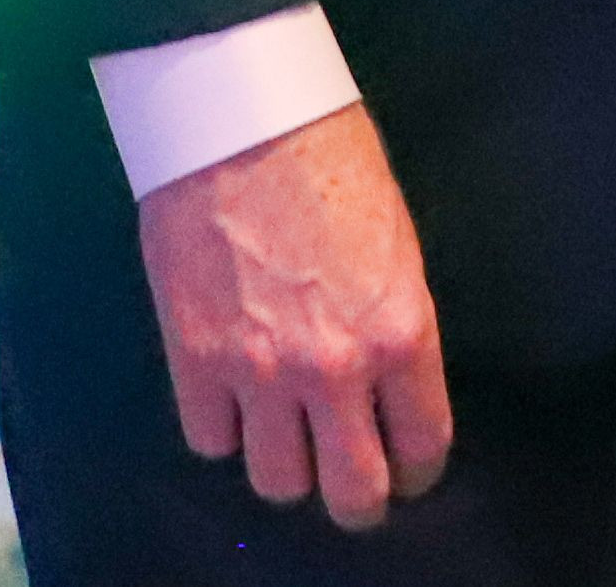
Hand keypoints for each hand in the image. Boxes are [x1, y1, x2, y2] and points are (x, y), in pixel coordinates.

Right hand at [137, 105, 454, 527]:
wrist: (240, 117)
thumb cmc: (330, 159)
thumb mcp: (397, 244)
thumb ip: (394, 325)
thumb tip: (390, 382)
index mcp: (401, 332)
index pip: (422, 445)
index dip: (416, 468)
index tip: (406, 467)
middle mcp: (334, 368)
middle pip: (351, 493)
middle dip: (358, 498)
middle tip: (351, 477)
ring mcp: (258, 371)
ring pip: (277, 483)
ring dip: (285, 463)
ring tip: (286, 433)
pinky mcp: (193, 359)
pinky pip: (209, 441)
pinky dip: (222, 428)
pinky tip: (232, 396)